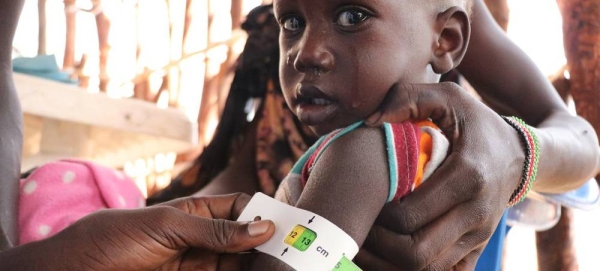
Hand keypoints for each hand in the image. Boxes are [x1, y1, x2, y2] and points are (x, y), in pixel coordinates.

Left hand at [54, 193, 273, 269]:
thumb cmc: (115, 237)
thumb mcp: (167, 226)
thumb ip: (214, 230)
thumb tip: (261, 227)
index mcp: (196, 212)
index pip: (240, 209)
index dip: (262, 215)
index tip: (286, 228)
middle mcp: (202, 238)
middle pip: (245, 240)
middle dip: (267, 245)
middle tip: (292, 255)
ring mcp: (199, 264)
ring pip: (239, 264)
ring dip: (260, 265)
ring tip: (283, 267)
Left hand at [358, 82, 524, 269]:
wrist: (520, 154)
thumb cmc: (476, 124)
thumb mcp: (448, 98)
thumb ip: (406, 98)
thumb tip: (370, 122)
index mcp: (467, 176)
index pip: (409, 216)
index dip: (376, 217)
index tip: (361, 203)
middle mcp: (477, 213)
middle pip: (416, 253)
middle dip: (378, 246)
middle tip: (357, 228)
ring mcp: (479, 235)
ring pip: (427, 270)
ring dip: (390, 263)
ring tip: (366, 242)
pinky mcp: (479, 248)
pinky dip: (413, 270)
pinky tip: (392, 254)